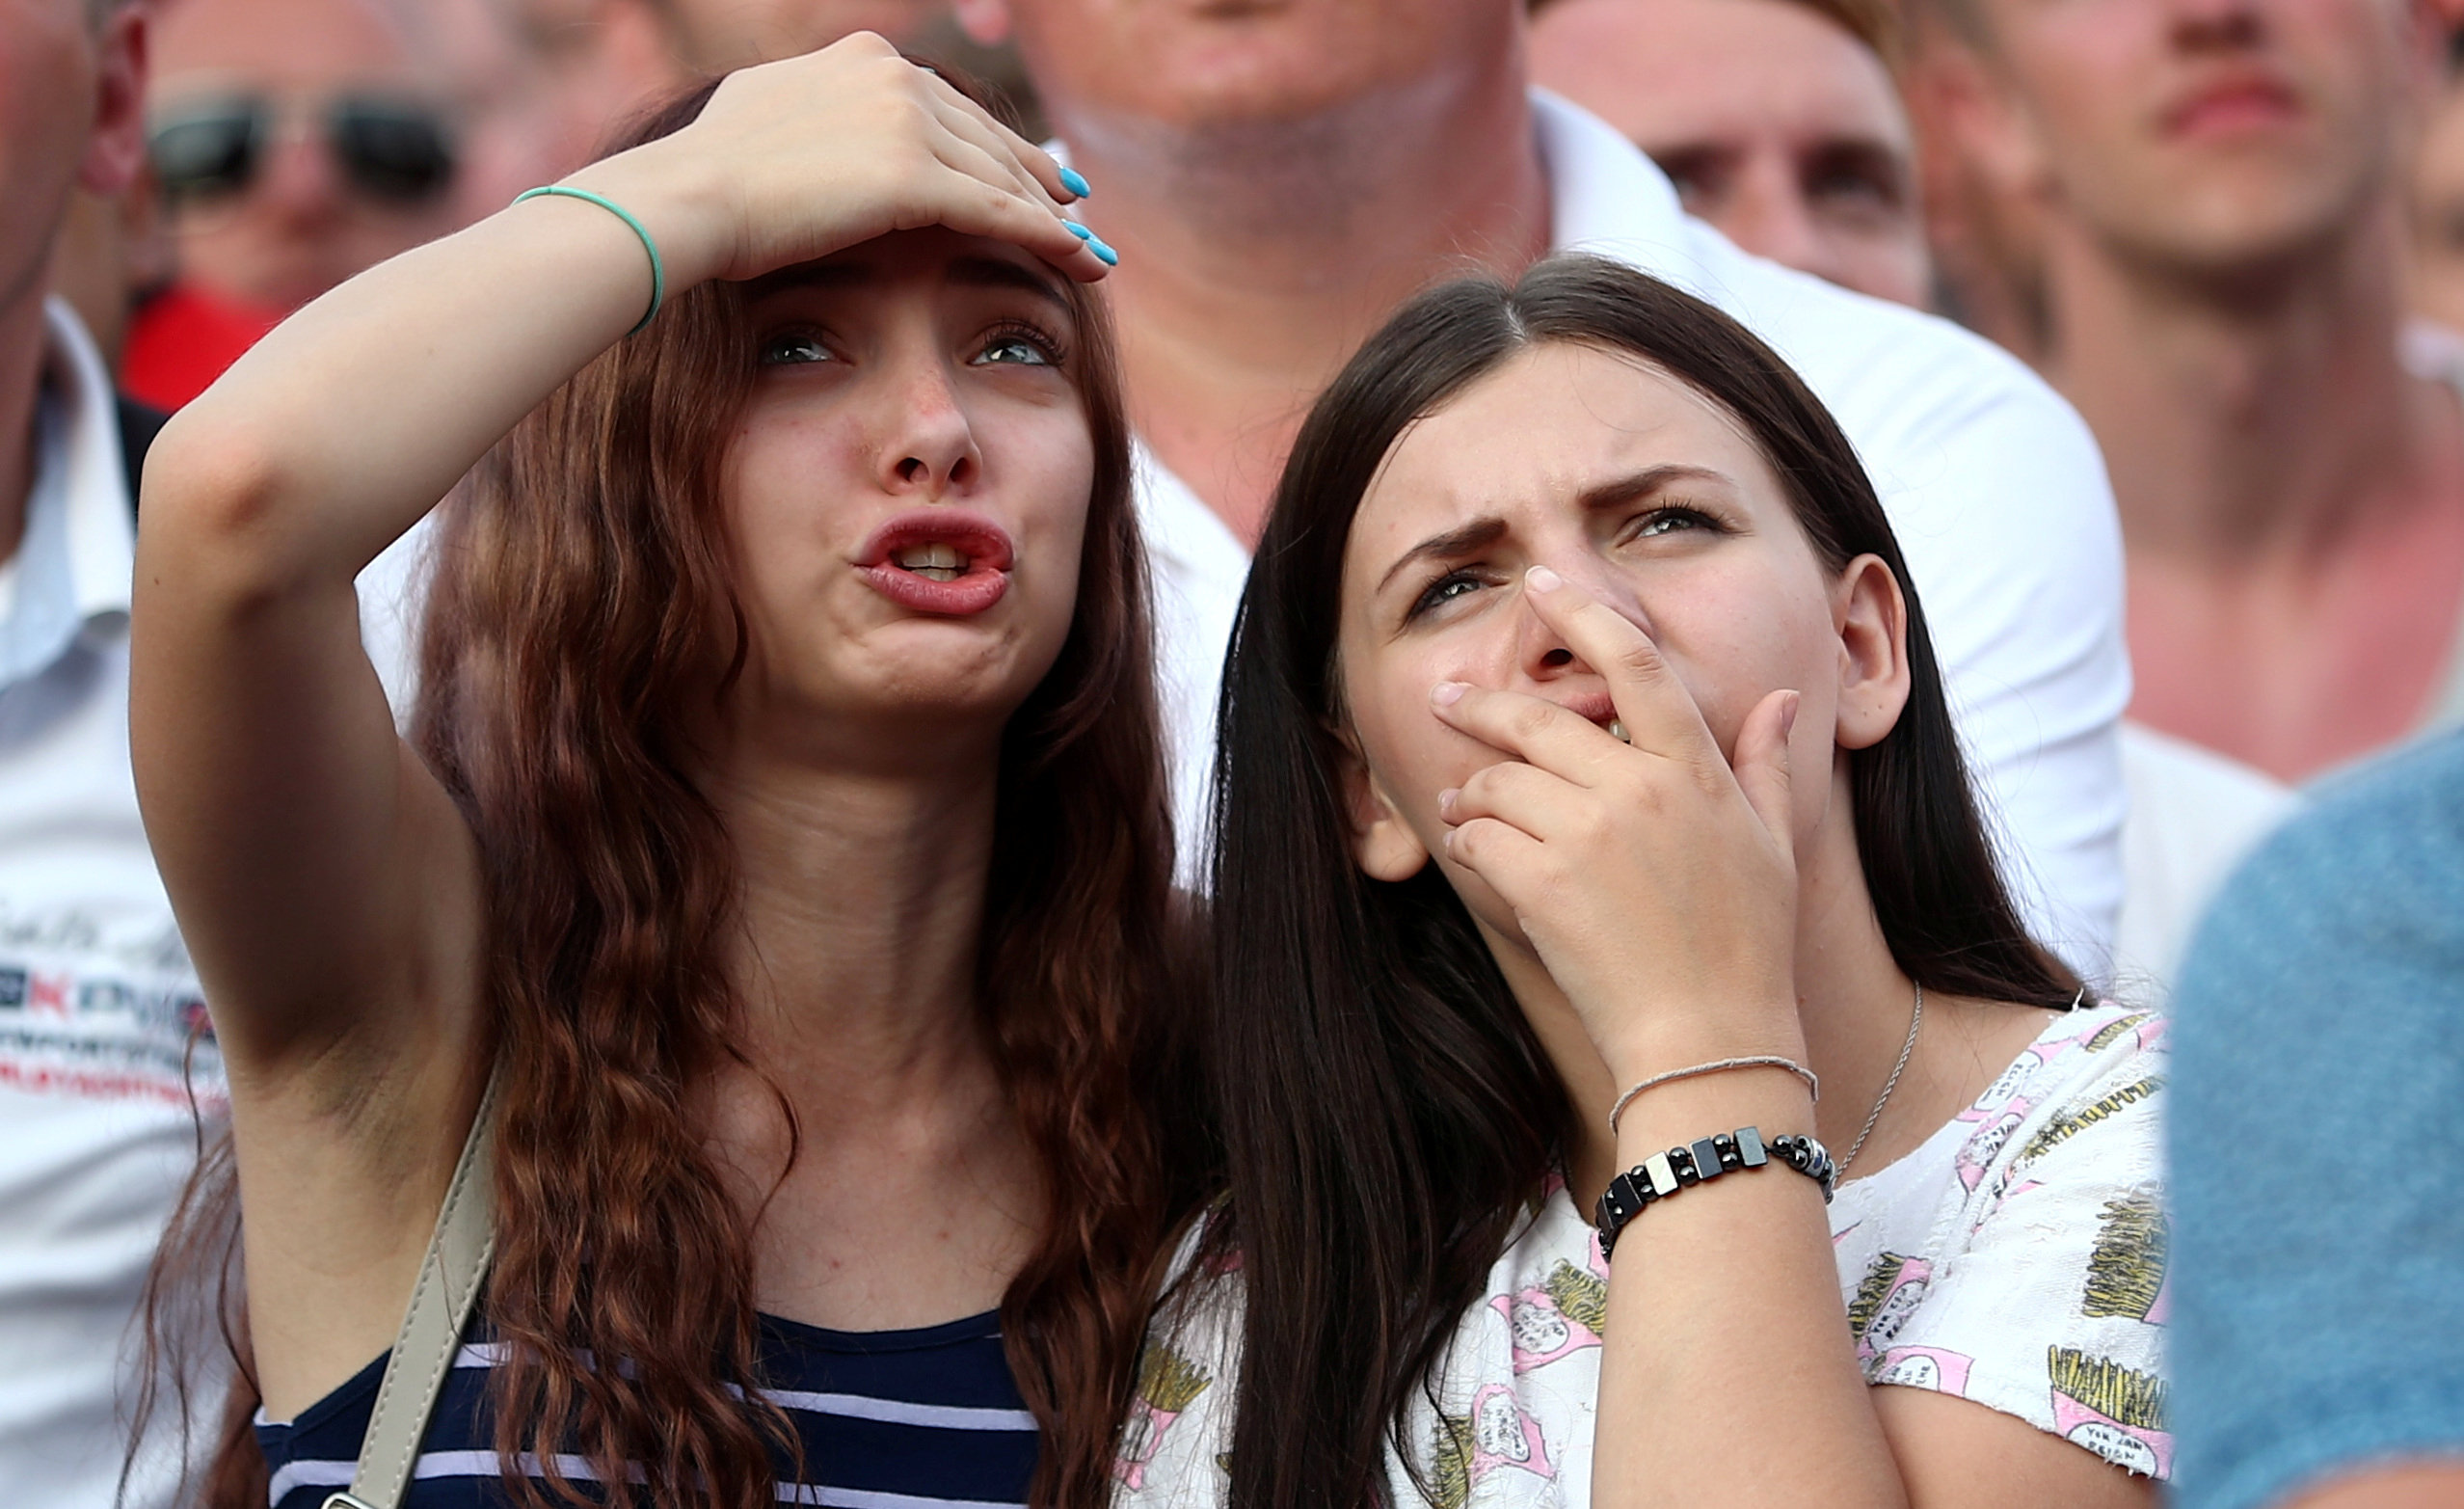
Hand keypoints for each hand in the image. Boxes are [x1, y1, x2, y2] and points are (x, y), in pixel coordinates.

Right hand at [579, 33, 1108, 288]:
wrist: (689, 198)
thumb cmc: (708, 176)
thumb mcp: (763, 117)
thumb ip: (811, 111)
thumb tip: (813, 119)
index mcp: (863, 58)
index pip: (948, 105)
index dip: (992, 141)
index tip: (1028, 168)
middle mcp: (894, 76)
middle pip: (986, 136)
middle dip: (1035, 176)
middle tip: (1074, 207)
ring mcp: (908, 122)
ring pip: (1001, 176)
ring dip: (1053, 217)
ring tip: (1089, 248)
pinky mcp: (916, 177)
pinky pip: (1000, 211)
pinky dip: (1049, 238)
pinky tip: (1082, 260)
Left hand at [1431, 568, 1804, 1080]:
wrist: (1709, 1038)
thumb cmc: (1748, 946)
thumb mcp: (1774, 847)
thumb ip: (1766, 764)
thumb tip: (1784, 699)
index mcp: (1694, 772)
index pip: (1633, 665)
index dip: (1582, 615)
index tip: (1539, 586)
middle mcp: (1638, 791)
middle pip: (1538, 721)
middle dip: (1481, 706)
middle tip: (1448, 697)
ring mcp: (1587, 836)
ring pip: (1498, 781)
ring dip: (1472, 789)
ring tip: (1463, 799)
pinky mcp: (1542, 884)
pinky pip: (1481, 839)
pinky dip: (1471, 843)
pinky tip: (1478, 852)